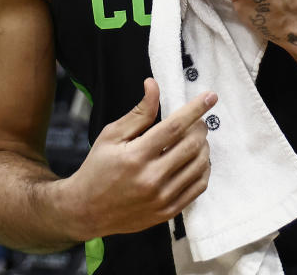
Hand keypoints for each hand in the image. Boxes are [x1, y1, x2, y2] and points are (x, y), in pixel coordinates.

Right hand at [64, 78, 216, 237]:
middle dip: (201, 127)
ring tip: (196, 140)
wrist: (86, 211)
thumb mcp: (111, 135)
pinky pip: (198, 187)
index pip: (175, 127)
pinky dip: (203, 169)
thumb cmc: (97, 168)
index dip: (196, 109)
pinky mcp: (167, 212)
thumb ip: (139, 112)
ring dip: (204, 147)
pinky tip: (196, 160)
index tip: (210, 97)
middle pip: (192, 145)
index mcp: (136, 156)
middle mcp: (151, 178)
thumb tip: (153, 85)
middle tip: (198, 122)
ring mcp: (161, 198)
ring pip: (199, 166)